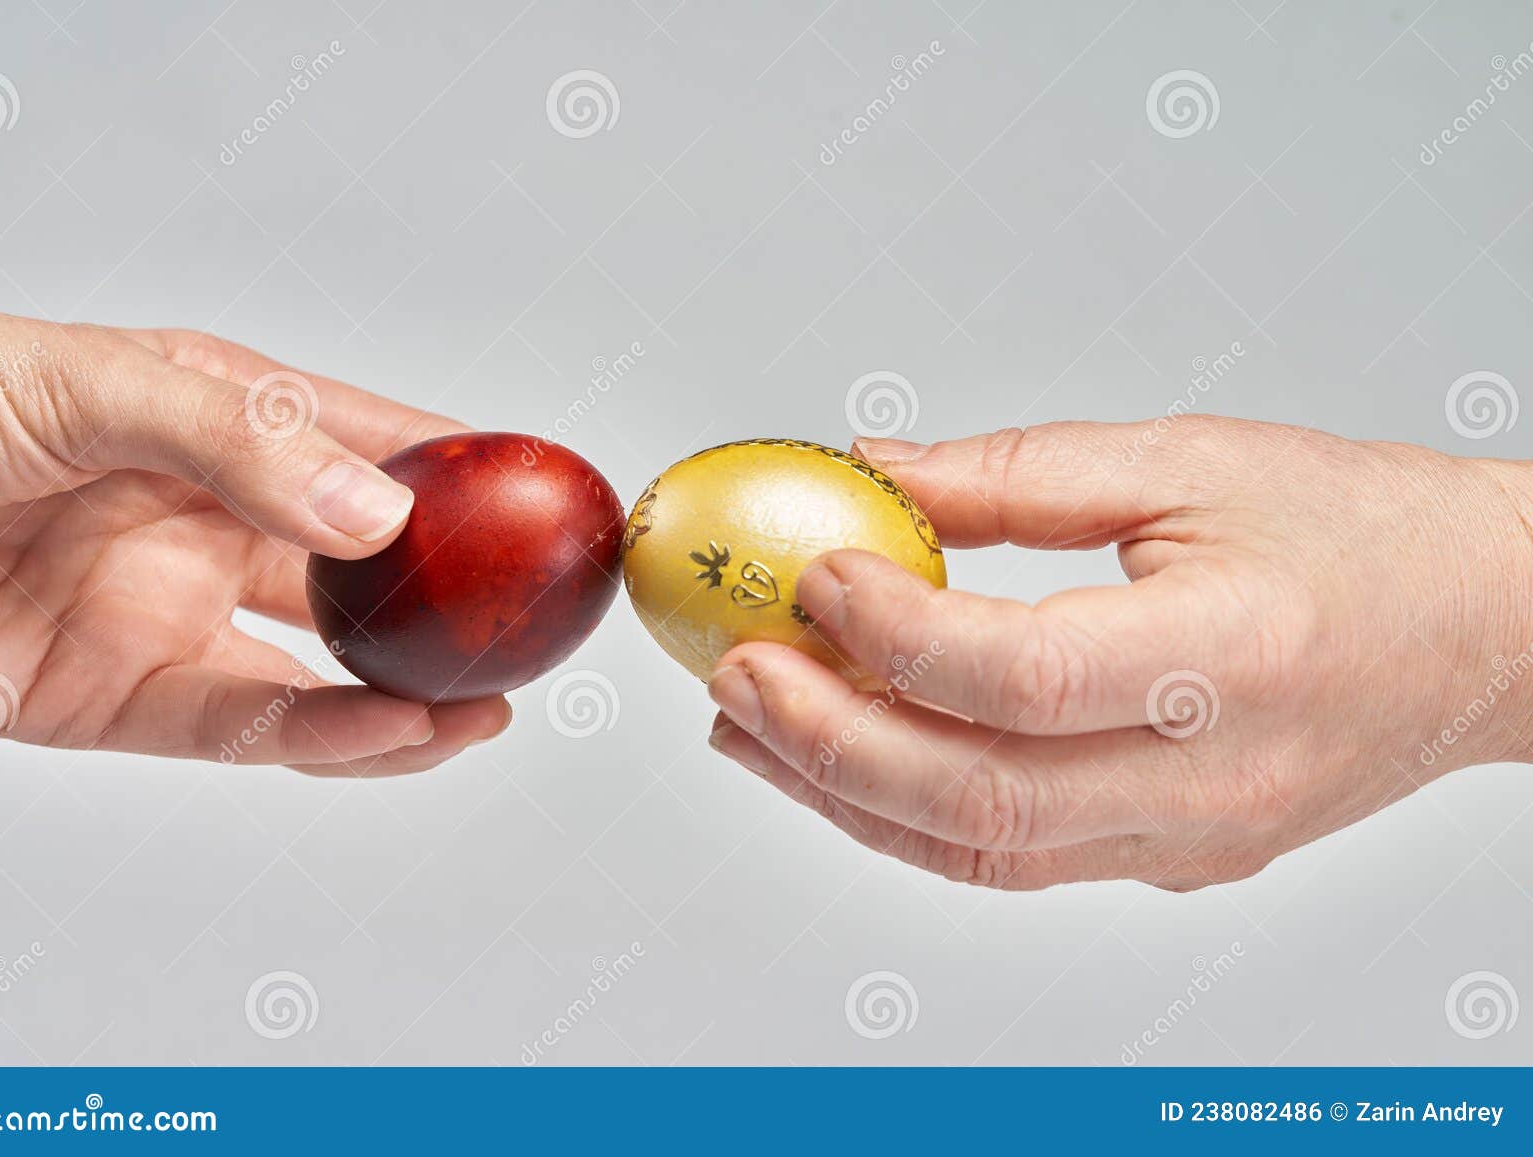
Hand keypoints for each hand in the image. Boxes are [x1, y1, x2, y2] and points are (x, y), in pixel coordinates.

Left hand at [0, 299, 509, 771]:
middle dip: (450, 601)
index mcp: (222, 422)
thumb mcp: (90, 385)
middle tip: (532, 628)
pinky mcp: (114, 699)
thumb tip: (378, 516)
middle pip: (361, 570)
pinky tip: (390, 734)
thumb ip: (244, 446)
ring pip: (316, 668)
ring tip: (484, 705)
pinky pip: (240, 728)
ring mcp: (166, 612)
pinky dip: (320, 742)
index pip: (373, 447)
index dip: (466, 475)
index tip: (546, 503)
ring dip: (404, 693)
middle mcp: (210, 520)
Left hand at [706, 417, 1532, 889]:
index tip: (813, 576)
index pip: (1024, 675)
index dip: (895, 632)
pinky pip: (1015, 861)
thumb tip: (877, 474)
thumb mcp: (1190, 460)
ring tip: (750, 728)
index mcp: (1233, 656)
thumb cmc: (1360, 533)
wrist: (1484, 632)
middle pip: (978, 800)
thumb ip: (1016, 476)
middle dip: (828, 743)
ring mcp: (1194, 840)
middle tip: (735, 674)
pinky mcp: (1176, 861)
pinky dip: (911, 816)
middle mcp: (1214, 776)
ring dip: (845, 794)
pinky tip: (842, 760)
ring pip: (980, 853)